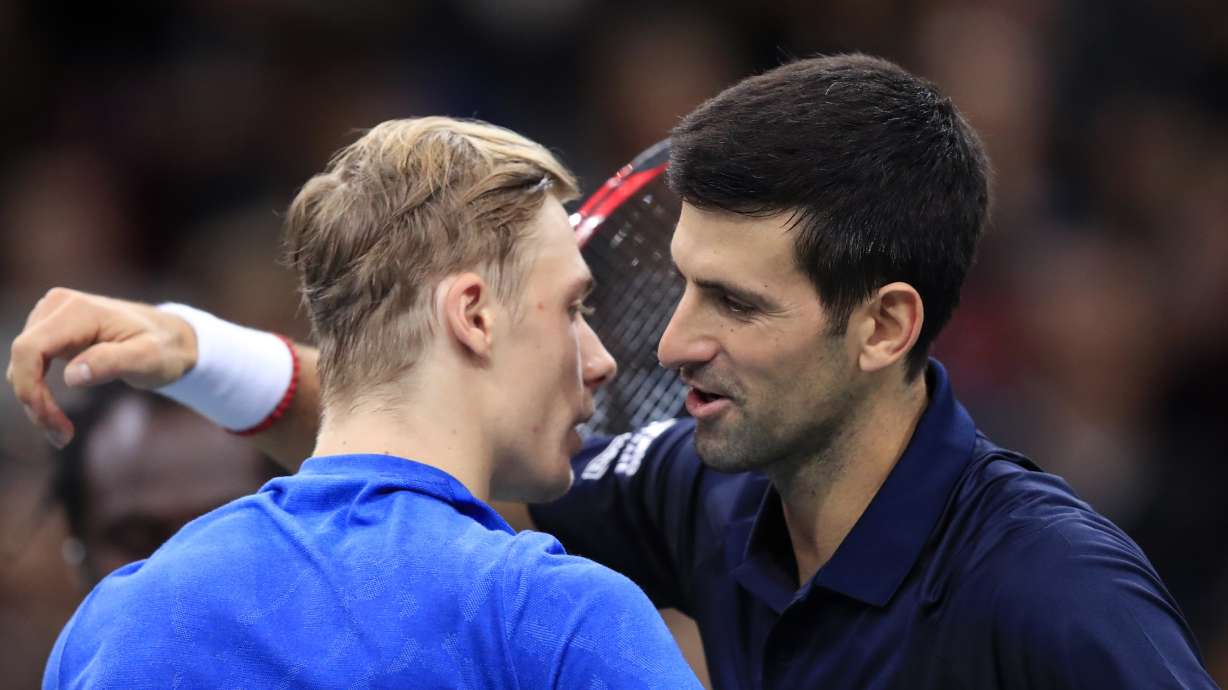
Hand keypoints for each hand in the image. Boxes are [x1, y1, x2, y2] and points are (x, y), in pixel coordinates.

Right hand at [6, 288, 197, 447]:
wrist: (172, 337)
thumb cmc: (164, 349)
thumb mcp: (149, 359)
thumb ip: (112, 363)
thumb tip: (71, 376)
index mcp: (78, 311)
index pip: (29, 349)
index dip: (29, 387)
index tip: (50, 421)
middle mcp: (57, 306)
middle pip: (22, 358)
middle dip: (34, 401)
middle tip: (61, 436)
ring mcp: (51, 315)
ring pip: (22, 364)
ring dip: (35, 401)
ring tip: (63, 432)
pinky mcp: (51, 329)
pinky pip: (30, 364)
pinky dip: (38, 392)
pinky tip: (57, 417)